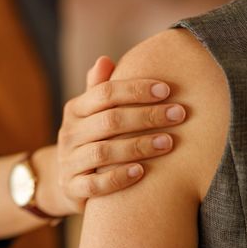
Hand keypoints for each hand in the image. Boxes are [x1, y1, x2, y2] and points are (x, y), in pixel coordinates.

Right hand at [55, 56, 186, 213]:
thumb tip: (104, 59)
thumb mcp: (92, 113)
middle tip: (179, 114)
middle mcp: (68, 133)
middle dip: (147, 116)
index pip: (104, 93)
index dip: (135, 90)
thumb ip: (100, 88)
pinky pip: (95, 185)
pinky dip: (119, 178)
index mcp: (75, 110)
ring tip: (169, 142)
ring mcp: (68, 162)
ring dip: (139, 146)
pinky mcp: (72, 188)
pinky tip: (142, 172)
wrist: (67, 181)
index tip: (166, 90)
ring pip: (103, 152)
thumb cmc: (92, 139)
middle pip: (109, 121)